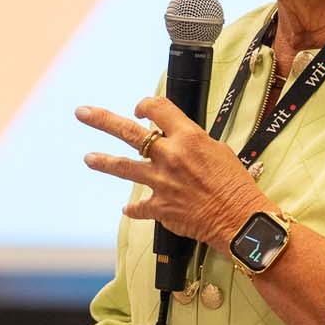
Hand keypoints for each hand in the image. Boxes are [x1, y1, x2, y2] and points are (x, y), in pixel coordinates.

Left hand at [77, 97, 268, 246]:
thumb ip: (192, 142)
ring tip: (88, 158)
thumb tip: (175, 138)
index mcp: (189, 137)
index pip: (158, 108)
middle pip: (129, 132)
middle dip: (102, 120)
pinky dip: (133, 208)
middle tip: (82, 113)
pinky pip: (139, 207)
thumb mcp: (219, 151)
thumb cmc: (236, 185)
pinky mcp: (160, 207)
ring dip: (103, 161)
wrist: (241, 220)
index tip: (140, 109)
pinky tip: (128, 208)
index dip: (145, 105)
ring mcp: (162, 182)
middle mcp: (171, 156)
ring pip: (124, 166)